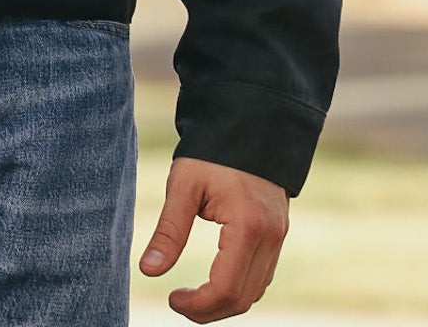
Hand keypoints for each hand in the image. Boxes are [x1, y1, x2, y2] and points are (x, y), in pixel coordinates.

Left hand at [138, 155, 288, 319]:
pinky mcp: (278, 232)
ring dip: (225, 301)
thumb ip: (169, 231)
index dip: (197, 305)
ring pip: (255, 291)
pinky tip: (216, 278)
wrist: (248, 121)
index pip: (225, 289)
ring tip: (194, 294)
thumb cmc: (212, 151)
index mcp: (247, 226)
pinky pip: (262, 275)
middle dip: (208, 310)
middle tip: (178, 301)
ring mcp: (279, 235)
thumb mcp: (184, 185)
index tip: (172, 298)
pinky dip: (240, 286)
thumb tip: (148, 271)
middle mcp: (270, 236)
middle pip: (243, 299)